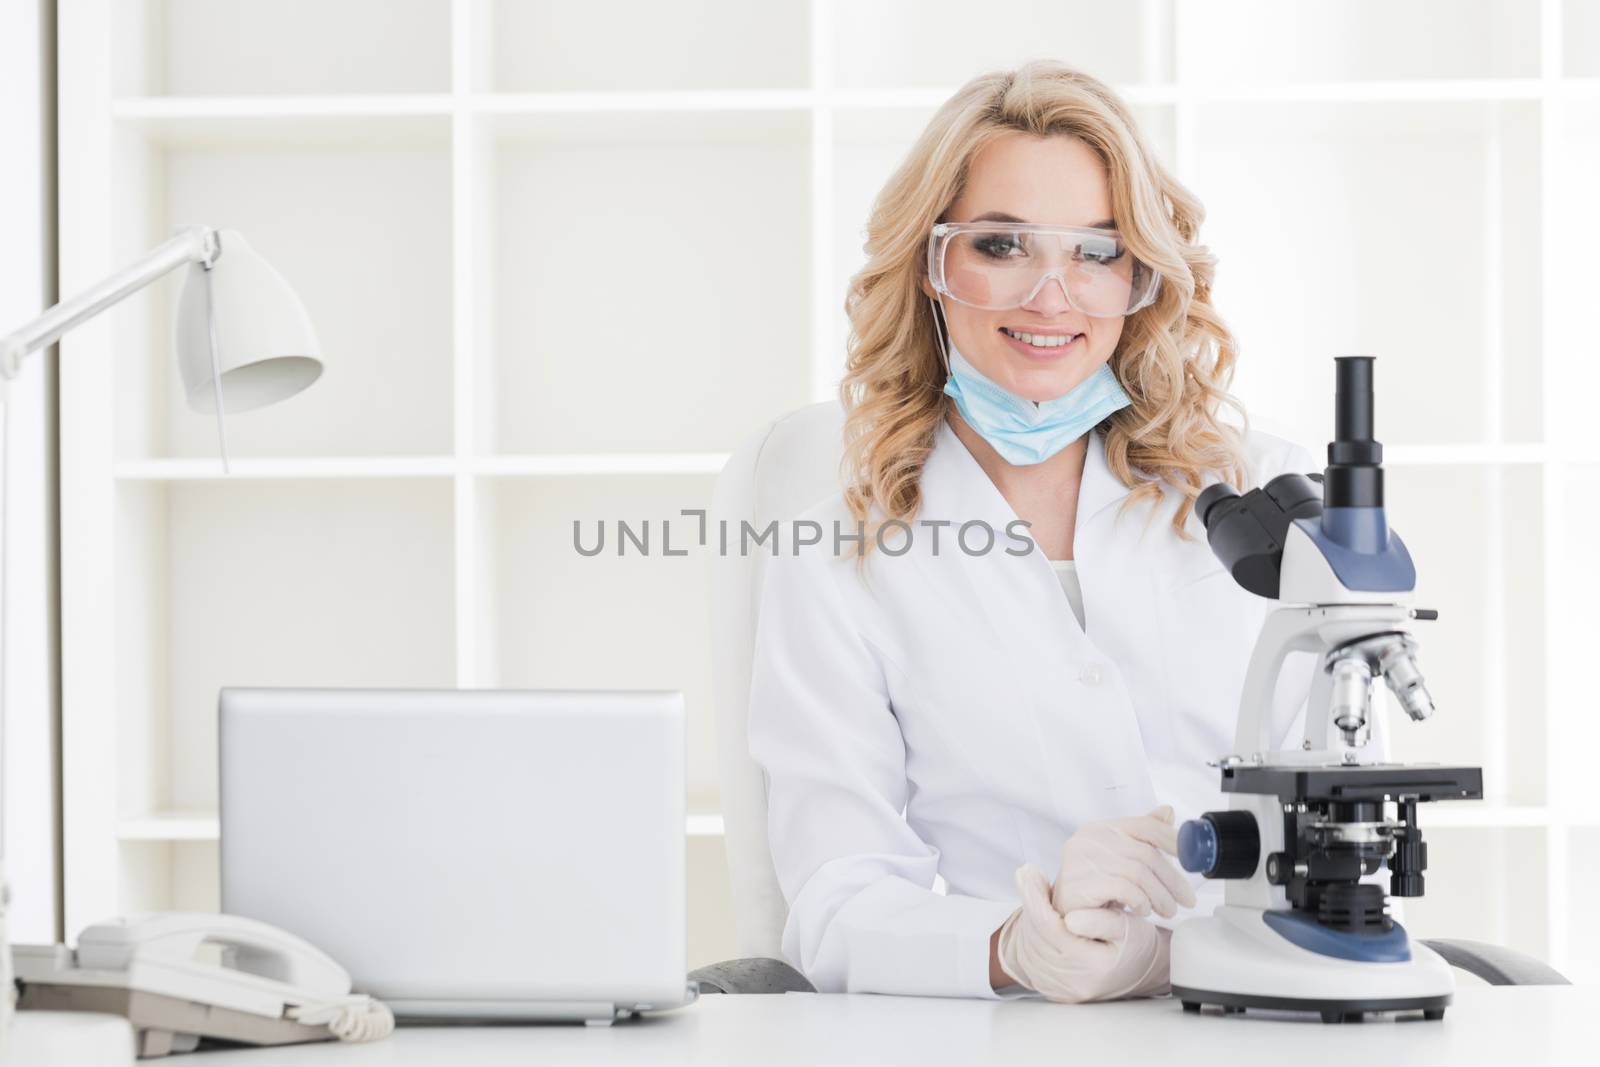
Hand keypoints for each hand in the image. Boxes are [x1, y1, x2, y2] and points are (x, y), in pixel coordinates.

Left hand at [995, 863, 1173, 1002]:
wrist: (1139, 971)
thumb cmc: (1136, 943)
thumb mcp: (1129, 928)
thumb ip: (1102, 921)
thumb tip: (1071, 919)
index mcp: (1094, 968)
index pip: (1051, 929)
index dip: (1036, 898)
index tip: (1029, 871)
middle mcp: (1073, 984)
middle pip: (1035, 937)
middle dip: (1028, 903)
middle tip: (1026, 874)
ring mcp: (1061, 990)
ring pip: (1028, 946)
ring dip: (1026, 916)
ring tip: (1030, 889)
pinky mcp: (1052, 989)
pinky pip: (1030, 957)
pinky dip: (1029, 932)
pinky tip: (1035, 913)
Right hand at [1050, 804, 1197, 919]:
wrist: (1066, 913)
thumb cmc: (1095, 886)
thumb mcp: (1121, 860)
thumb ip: (1142, 838)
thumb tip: (1167, 811)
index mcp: (1102, 828)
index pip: (1145, 826)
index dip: (1173, 841)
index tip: (1192, 860)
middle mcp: (1089, 839)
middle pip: (1146, 853)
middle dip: (1172, 880)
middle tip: (1186, 900)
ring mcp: (1081, 860)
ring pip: (1138, 873)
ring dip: (1160, 896)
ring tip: (1168, 910)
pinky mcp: (1079, 883)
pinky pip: (1123, 889)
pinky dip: (1141, 901)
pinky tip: (1144, 910)